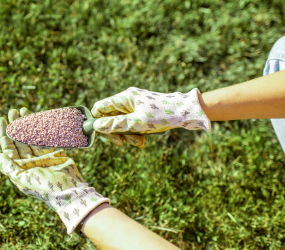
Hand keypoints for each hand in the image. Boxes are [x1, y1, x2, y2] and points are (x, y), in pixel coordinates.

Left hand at [0, 107, 109, 233]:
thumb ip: (9, 167)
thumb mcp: (22, 178)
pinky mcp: (54, 153)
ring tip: (24, 110)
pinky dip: (42, 129)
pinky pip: (46, 138)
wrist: (68, 190)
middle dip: (16, 125)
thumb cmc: (44, 187)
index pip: (8, 148)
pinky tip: (38, 119)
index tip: (1, 119)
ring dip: (27, 124)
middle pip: (19, 140)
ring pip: (32, 137)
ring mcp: (41, 156)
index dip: (4, 133)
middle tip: (13, 110)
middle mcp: (29, 161)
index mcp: (19, 168)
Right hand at [91, 87, 210, 146]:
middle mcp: (128, 101)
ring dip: (128, 135)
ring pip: (123, 124)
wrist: (188, 112)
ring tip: (140, 142)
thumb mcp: (137, 122)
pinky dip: (137, 133)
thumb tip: (97, 126)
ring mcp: (136, 107)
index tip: (102, 133)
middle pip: (111, 118)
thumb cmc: (163, 114)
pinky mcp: (144, 114)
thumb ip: (116, 125)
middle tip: (122, 143)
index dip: (98, 120)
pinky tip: (145, 140)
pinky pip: (133, 125)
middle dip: (116, 132)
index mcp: (124, 98)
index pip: (101, 107)